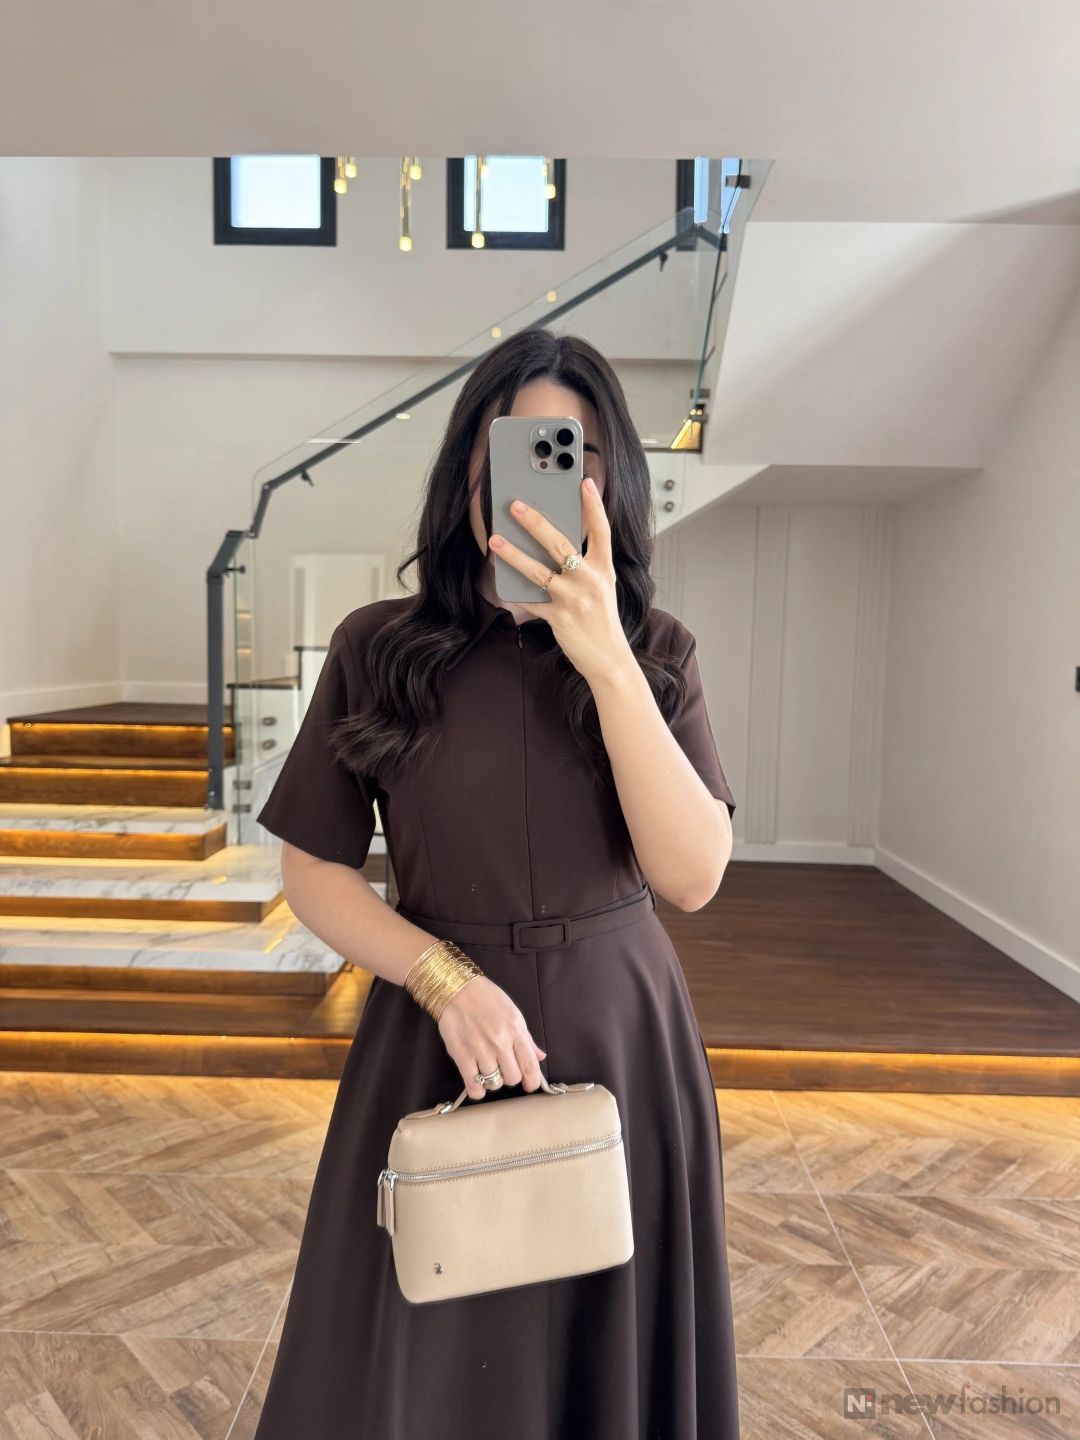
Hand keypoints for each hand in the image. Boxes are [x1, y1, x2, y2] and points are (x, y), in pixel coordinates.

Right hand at [437, 974, 546, 1099]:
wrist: (456, 989)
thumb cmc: (486, 998)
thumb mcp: (512, 1013)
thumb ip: (526, 1038)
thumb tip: (539, 1057)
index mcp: (515, 1030)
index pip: (530, 1066)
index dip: (532, 1082)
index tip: (530, 1085)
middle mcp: (500, 1042)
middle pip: (513, 1078)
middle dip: (511, 1077)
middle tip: (504, 1068)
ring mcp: (480, 1050)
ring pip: (494, 1083)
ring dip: (493, 1080)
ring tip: (488, 1069)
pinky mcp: (461, 1056)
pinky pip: (473, 1085)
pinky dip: (477, 1089)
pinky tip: (477, 1081)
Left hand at [488, 477, 632, 685]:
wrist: (609, 658)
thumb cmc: (602, 619)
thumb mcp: (602, 586)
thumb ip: (585, 563)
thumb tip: (554, 541)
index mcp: (604, 569)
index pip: (601, 530)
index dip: (594, 505)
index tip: (584, 482)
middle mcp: (590, 580)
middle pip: (560, 544)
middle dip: (535, 522)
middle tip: (515, 505)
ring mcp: (574, 600)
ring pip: (538, 571)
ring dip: (513, 554)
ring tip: (494, 539)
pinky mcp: (559, 618)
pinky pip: (531, 600)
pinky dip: (516, 591)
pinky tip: (501, 580)